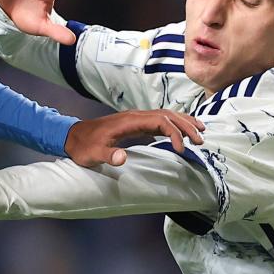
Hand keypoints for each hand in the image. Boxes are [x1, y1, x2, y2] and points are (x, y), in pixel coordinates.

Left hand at [65, 108, 205, 167]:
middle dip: (186, 126)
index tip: (181, 150)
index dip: (174, 133)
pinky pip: (159, 120)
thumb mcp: (94, 154)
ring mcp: (136, 118)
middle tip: (201, 140)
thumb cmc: (84, 146)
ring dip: (183, 123)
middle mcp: (135, 116)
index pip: (160, 121)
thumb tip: (123, 158)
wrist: (73, 137)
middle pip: (168, 115)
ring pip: (165, 115)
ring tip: (200, 132)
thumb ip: (108, 156)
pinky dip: (173, 124)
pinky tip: (182, 132)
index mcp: (129, 121)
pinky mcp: (135, 124)